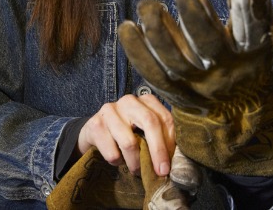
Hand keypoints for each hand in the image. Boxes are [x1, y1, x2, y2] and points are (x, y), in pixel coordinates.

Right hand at [49, 93, 188, 209]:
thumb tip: (178, 162)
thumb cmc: (126, 134)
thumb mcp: (144, 132)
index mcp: (146, 100)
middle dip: (158, 151)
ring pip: (130, 142)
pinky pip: (112, 153)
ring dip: (135, 163)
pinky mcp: (95, 125)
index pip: (165, 118)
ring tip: (136, 170)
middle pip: (150, 122)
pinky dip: (117, 162)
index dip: (170, 143)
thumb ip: (161, 139)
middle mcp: (128, 101)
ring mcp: (110, 110)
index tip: (171, 164)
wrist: (94, 133)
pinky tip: (117, 159)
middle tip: (161, 172)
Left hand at [118, 0, 272, 176]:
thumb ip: (256, 0)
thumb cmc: (246, 52)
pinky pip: (154, 74)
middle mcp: (226, 70)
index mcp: (253, 51)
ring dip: (157, 30)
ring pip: (175, 61)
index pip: (252, 29)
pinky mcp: (176, 92)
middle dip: (195, 13)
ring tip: (147, 4)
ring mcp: (198, 84)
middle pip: (208, 43)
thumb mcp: (262, 28)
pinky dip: (137, 51)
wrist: (238, 110)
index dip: (247, 6)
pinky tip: (126, 27)